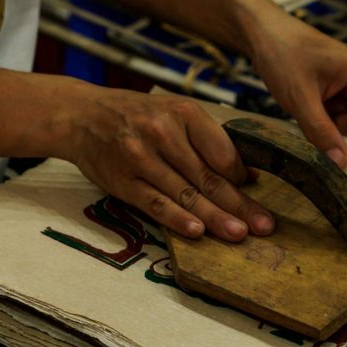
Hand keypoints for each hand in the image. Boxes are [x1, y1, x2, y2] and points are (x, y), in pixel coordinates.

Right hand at [66, 86, 273, 241]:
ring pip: (185, 194)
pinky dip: (176, 218)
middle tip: (265, 226)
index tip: (256, 193)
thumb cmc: (135, 115)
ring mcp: (141, 159)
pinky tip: (196, 231)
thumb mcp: (174, 112)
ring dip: (215, 217)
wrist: (81, 115)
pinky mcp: (123, 181)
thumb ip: (209, 140)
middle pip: (208, 177)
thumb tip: (247, 174)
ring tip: (239, 234)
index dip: (241, 176)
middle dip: (240, 205)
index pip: (222, 152)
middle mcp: (163, 133)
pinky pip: (155, 203)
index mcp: (183, 114)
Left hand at [250, 16, 346, 167]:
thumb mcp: (301, 96)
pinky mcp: (330, 99)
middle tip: (336, 169)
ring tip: (320, 159)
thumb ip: (321, 131)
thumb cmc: (283, 53)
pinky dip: (327, 137)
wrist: (260, 35)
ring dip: (339, 144)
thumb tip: (341, 164)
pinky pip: (336, 125)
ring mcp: (346, 92)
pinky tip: (313, 146)